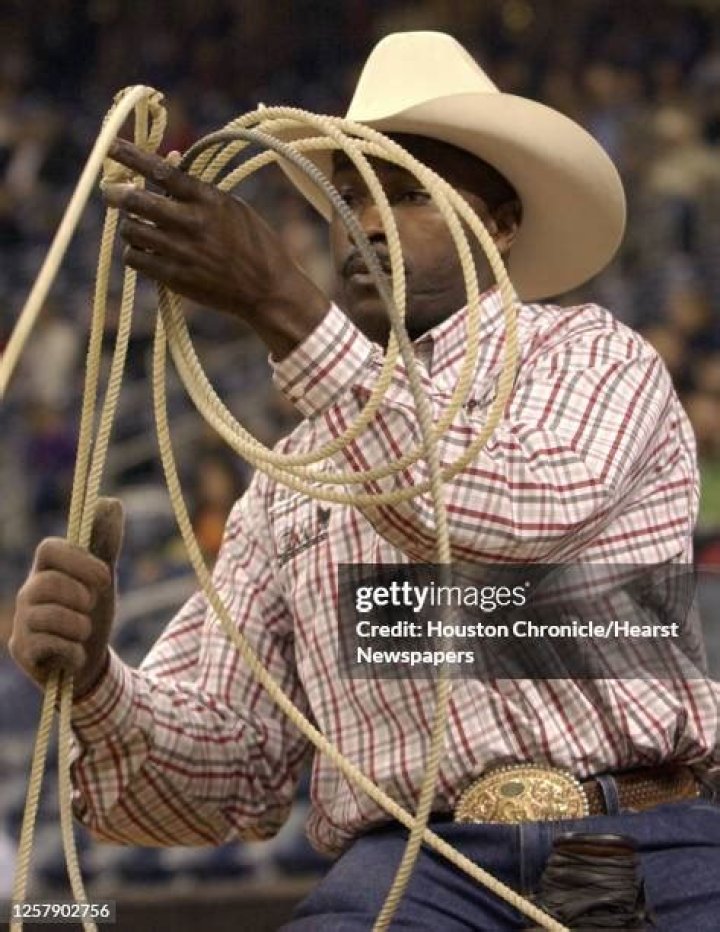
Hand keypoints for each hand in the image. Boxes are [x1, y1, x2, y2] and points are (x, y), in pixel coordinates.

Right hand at [9, 499, 124, 697]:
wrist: (88, 661)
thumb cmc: (91, 612)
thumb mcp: (104, 576)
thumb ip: (106, 542)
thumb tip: (111, 501)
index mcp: (47, 569)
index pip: (49, 547)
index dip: (80, 560)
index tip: (106, 577)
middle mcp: (28, 591)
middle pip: (49, 583)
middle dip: (81, 596)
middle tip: (91, 607)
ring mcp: (22, 620)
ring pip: (50, 616)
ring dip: (81, 627)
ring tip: (84, 632)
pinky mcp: (21, 649)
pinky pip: (49, 645)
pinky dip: (74, 652)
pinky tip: (75, 654)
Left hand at [103, 138, 329, 358]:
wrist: (268, 291)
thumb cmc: (255, 245)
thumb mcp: (234, 208)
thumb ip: (199, 189)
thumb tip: (168, 159)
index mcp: (208, 201)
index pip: (161, 171)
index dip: (132, 156)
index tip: (111, 145)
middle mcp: (191, 223)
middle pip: (135, 200)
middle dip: (115, 192)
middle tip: (110, 190)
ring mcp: (181, 252)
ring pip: (130, 230)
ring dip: (128, 224)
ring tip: (136, 225)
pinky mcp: (174, 277)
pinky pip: (135, 258)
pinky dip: (134, 251)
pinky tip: (144, 250)